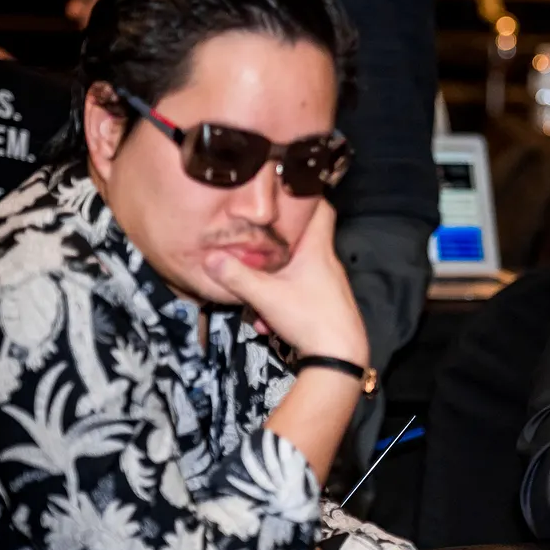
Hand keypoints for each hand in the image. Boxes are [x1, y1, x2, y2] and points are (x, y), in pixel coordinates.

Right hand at [204, 197, 366, 364]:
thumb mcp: (265, 295)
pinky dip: (280, 304)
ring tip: (254, 302)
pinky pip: (298, 295)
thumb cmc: (309, 318)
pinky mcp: (326, 305)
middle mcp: (326, 263)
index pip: (322, 209)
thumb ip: (236, 276)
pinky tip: (266, 324)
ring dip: (272, 284)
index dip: (306, 196)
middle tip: (252, 245)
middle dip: (273, 246)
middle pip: (300, 242)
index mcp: (317, 250)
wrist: (340, 359)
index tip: (285, 190)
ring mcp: (328, 285)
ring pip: (294, 273)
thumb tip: (209, 258)